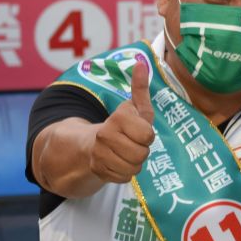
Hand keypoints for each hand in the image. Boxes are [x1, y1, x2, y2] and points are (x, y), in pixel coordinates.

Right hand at [89, 58, 154, 183]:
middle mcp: (105, 135)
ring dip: (134, 163)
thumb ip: (140, 88)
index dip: (147, 135)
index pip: (147, 135)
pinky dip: (125, 173)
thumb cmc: (122, 125)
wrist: (92, 145)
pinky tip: (118, 163)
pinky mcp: (98, 170)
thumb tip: (141, 63)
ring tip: (126, 153)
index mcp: (118, 118)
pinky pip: (124, 177)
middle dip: (142, 151)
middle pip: (142, 154)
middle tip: (133, 143)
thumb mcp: (134, 107)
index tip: (139, 130)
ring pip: (134, 168)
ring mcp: (100, 154)